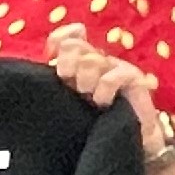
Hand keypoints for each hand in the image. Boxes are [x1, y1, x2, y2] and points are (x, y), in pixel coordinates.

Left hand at [45, 22, 168, 147]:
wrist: (129, 138)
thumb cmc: (95, 123)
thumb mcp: (67, 104)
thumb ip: (55, 86)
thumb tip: (41, 70)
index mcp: (79, 63)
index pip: (68, 36)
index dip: (57, 41)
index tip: (50, 59)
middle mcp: (97, 60)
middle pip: (74, 45)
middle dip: (66, 65)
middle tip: (69, 85)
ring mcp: (115, 67)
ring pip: (90, 60)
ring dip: (85, 81)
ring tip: (89, 99)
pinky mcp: (133, 78)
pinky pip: (111, 77)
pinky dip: (103, 91)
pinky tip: (104, 103)